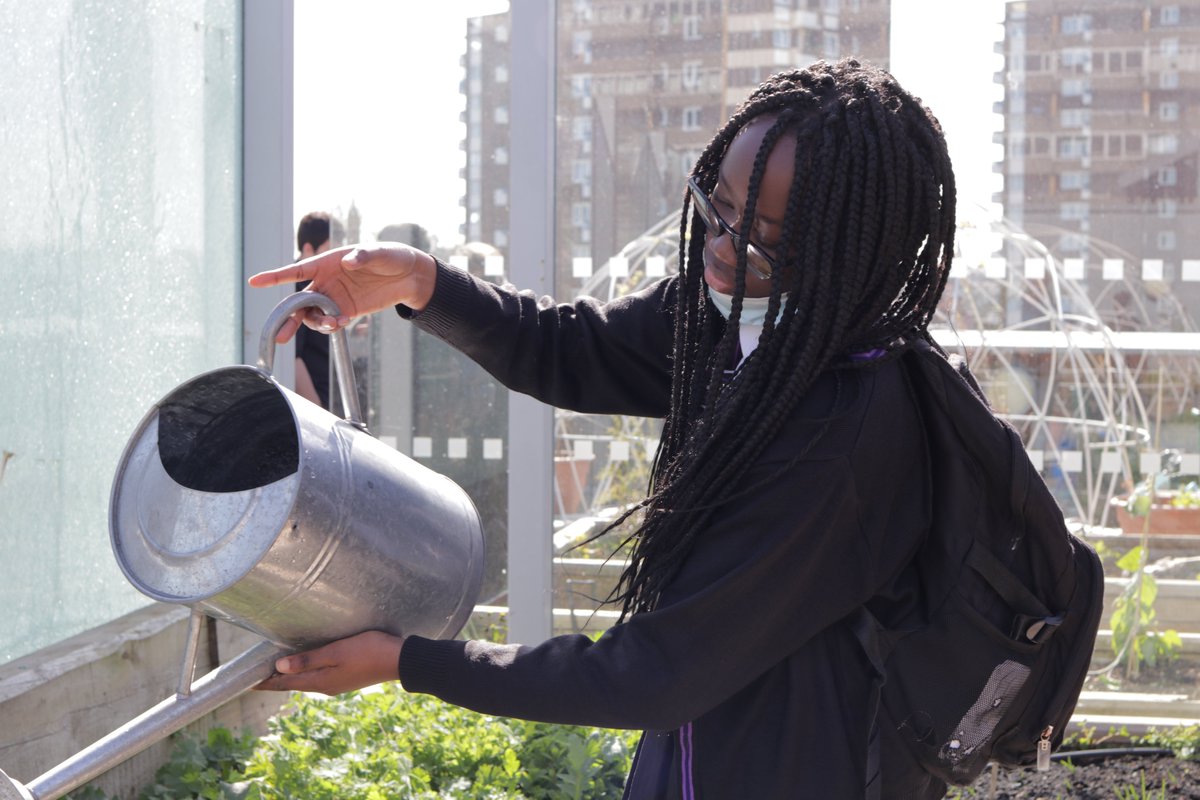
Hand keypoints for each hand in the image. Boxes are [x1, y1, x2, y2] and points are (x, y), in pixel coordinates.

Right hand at [248, 243, 437, 343]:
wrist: (410, 276)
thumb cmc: (392, 257)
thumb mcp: (381, 253)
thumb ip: (365, 256)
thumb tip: (350, 262)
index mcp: (328, 263)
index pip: (296, 271)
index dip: (275, 277)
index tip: (254, 282)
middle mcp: (326, 281)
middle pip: (299, 301)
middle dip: (287, 318)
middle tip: (281, 337)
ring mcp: (336, 298)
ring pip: (313, 315)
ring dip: (315, 323)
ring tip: (333, 324)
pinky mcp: (348, 311)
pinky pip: (331, 322)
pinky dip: (331, 326)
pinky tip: (342, 323)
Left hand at [255, 630, 403, 695]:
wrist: (400, 660)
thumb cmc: (369, 651)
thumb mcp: (336, 652)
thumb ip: (308, 660)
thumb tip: (278, 667)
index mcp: (320, 681)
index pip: (285, 683)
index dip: (265, 682)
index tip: (247, 682)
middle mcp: (326, 686)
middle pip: (294, 683)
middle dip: (275, 679)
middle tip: (256, 673)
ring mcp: (337, 682)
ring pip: (306, 680)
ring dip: (290, 675)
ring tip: (276, 667)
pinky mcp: (346, 676)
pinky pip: (319, 676)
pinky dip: (306, 671)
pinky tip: (306, 663)